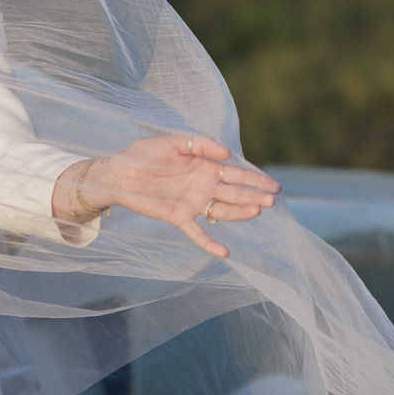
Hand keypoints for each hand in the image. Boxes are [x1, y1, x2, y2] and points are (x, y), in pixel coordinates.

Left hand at [53, 133, 279, 257]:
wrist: (119, 172)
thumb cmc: (144, 153)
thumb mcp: (173, 141)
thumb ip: (200, 144)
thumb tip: (226, 154)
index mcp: (205, 167)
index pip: (237, 174)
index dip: (256, 179)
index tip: (274, 186)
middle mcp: (203, 186)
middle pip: (234, 193)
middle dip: (254, 196)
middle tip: (271, 200)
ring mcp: (192, 203)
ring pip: (222, 210)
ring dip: (240, 213)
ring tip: (256, 212)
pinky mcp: (178, 216)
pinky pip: (197, 233)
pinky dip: (209, 244)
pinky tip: (224, 253)